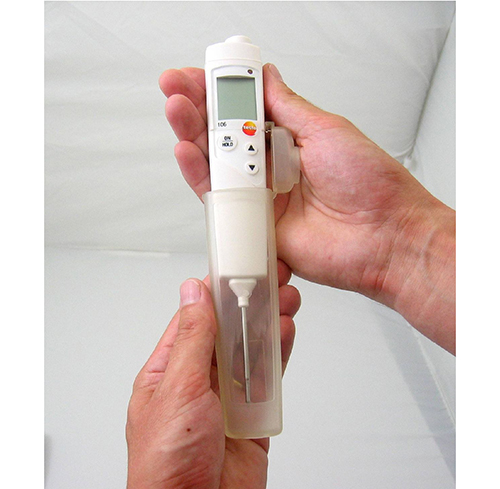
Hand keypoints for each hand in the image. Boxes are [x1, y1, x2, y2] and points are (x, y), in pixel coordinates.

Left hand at [126, 264, 300, 488]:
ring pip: (251, 351)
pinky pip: (267, 379)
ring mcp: (227, 398)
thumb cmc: (166, 468)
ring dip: (268, 324)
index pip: (196, 318)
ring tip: (286, 298)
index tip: (238, 265)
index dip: (217, 289)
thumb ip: (192, 339)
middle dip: (250, 303)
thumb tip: (192, 292)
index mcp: (169, 370)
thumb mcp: (177, 390)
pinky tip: (285, 332)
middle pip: (229, 331)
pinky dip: (277, 355)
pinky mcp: (252, 416)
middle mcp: (199, 381)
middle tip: (273, 277)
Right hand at [159, 64, 454, 353]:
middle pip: (224, 137)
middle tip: (178, 89)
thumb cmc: (370, 185)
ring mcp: (261, 197)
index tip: (202, 75)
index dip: (221, 92)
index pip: (245, 111)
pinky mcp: (254, 225)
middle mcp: (271, 168)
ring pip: (215, 165)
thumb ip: (288, 107)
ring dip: (192, 136)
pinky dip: (200, 176)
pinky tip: (188, 151)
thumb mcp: (327, 130)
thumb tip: (266, 77)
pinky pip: (220, 200)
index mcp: (290, 141)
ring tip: (177, 109)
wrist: (384, 237)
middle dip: (197, 110)